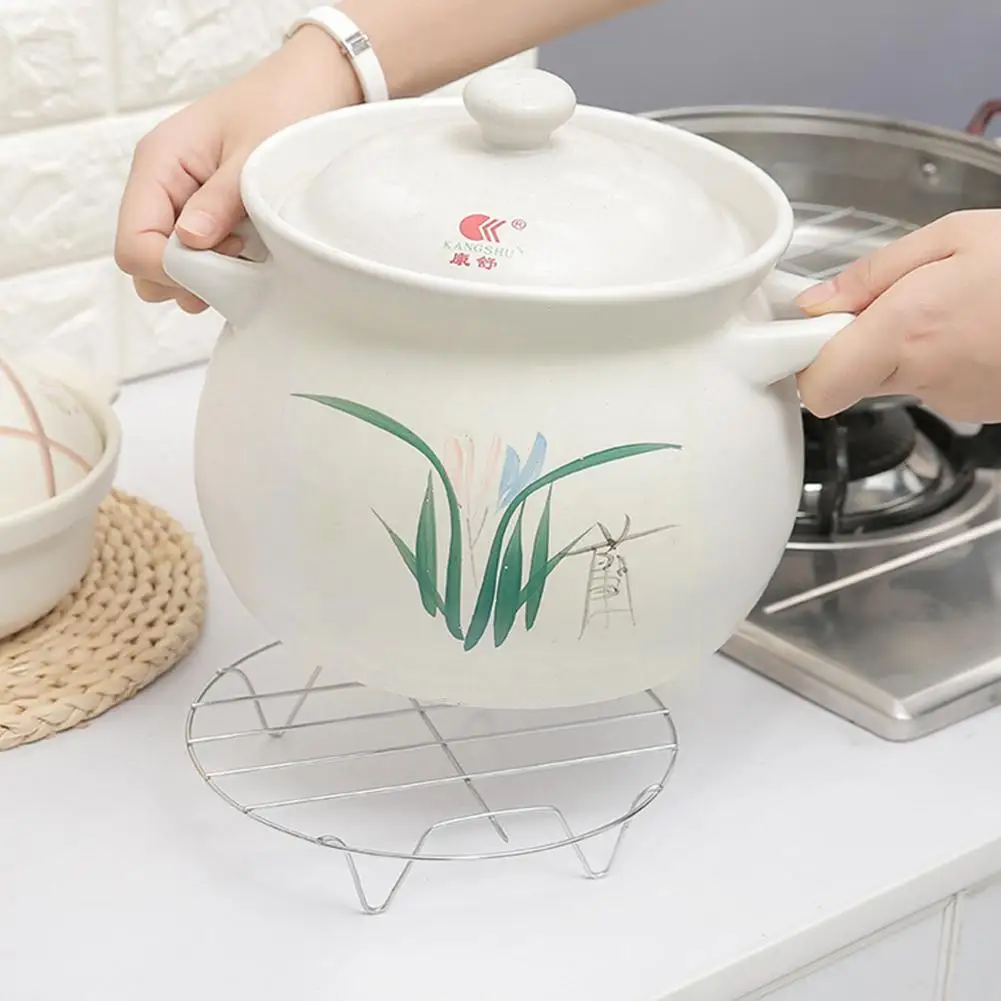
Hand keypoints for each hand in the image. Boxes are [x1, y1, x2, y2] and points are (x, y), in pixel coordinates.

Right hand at [114, 27, 360, 312]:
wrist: (308, 88)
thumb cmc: (281, 108)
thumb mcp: (254, 155)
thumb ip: (220, 201)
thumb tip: (189, 242)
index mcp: (158, 164)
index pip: (132, 245)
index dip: (171, 271)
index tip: (223, 264)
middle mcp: (159, 186)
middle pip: (144, 264)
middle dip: (187, 279)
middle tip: (238, 261)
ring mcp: (178, 203)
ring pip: (169, 271)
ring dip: (207, 278)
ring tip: (248, 252)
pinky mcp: (202, 217)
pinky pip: (196, 261)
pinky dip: (221, 269)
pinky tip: (251, 251)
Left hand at [794, 209, 1000, 422]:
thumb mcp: (953, 236)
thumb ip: (873, 273)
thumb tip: (817, 303)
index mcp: (906, 332)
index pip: (816, 386)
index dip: (804, 360)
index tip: (811, 330)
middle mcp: (924, 376)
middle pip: (847, 382)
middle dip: (847, 346)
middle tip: (874, 307)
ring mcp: (952, 398)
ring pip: (888, 381)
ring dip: (895, 347)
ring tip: (939, 307)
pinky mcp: (974, 406)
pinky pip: (929, 383)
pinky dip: (934, 357)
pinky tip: (966, 326)